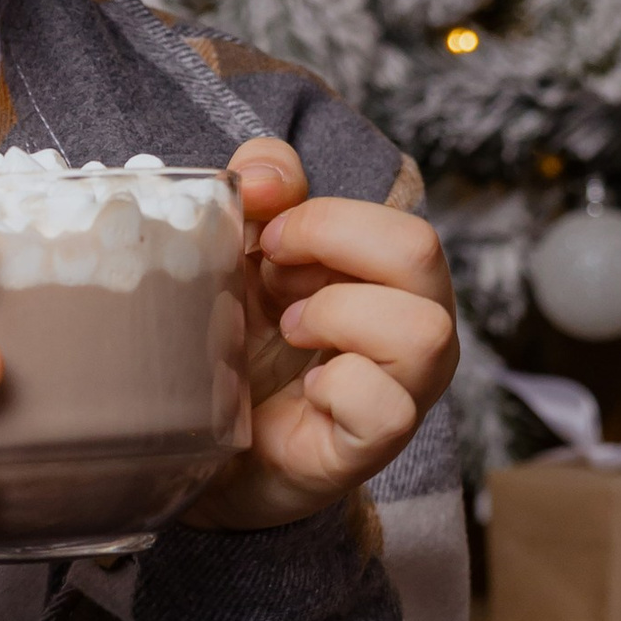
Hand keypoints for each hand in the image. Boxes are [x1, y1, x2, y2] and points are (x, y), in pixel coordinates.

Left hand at [184, 137, 459, 530]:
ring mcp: (404, 391)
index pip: (399, 223)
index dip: (324, 219)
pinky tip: (305, 393)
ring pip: (423, 330)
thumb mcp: (242, 251)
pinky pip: (387, 407)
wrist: (197, 441)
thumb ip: (261, 194)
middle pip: (421, 251)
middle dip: (331, 244)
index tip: (266, 239)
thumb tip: (266, 174)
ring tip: (291, 332)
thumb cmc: (236, 343)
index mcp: (392, 280)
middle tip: (275, 277)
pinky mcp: (373, 446)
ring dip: (337, 315)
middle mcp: (415, 329)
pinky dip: (335, 387)